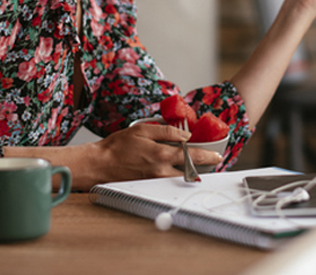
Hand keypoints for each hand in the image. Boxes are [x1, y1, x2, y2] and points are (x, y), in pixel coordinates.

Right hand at [85, 123, 221, 183]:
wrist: (100, 164)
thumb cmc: (118, 146)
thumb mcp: (142, 129)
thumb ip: (166, 131)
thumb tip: (185, 134)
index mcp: (161, 155)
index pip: (191, 155)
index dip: (207, 155)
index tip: (216, 154)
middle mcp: (160, 171)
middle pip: (190, 172)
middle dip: (203, 167)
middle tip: (211, 161)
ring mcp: (155, 181)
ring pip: (180, 179)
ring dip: (191, 172)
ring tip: (197, 164)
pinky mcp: (149, 186)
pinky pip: (168, 182)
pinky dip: (177, 175)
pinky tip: (177, 169)